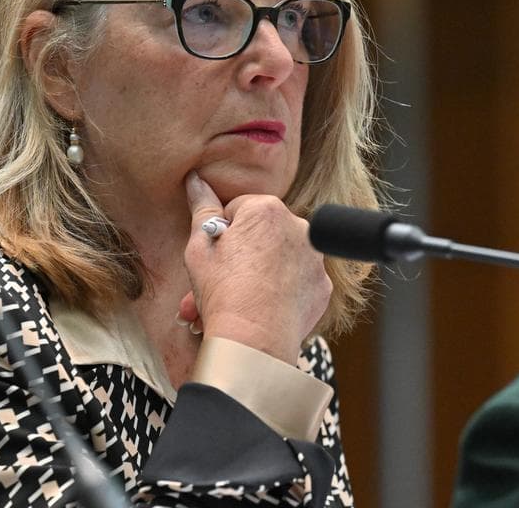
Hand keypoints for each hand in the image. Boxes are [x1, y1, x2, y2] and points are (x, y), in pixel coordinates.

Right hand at [178, 171, 331, 363]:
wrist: (254, 339)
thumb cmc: (223, 291)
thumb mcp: (199, 246)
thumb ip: (201, 207)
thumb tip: (196, 179)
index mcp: (266, 208)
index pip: (238, 211)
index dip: (222, 235)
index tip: (216, 257)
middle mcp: (298, 226)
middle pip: (261, 236)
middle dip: (240, 258)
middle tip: (219, 283)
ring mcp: (315, 257)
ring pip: (279, 259)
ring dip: (259, 275)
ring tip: (235, 300)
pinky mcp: (322, 286)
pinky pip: (297, 282)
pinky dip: (282, 292)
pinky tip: (262, 307)